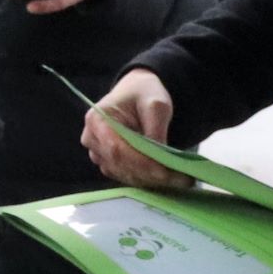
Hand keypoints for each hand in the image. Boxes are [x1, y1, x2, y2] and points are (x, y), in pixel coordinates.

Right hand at [81, 69, 192, 190]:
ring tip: (179, 179)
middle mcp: (92, 139)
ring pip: (124, 174)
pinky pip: (126, 176)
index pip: (116, 148)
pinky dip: (146, 179)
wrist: (137, 93)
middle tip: (180, 179)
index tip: (164, 171)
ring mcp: (97, 153)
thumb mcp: (156, 104)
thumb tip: (159, 157)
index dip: (140, 163)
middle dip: (150, 174)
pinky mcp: (107, 163)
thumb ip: (156, 129)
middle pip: (119, 164)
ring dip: (151, 180)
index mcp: (97, 120)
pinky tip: (166, 178)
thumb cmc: (144, 94)